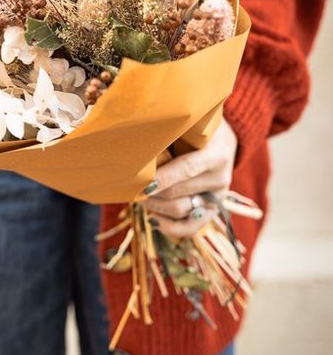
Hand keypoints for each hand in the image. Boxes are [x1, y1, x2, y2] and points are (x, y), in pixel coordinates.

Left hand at [145, 119, 237, 237]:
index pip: (186, 168)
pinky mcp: (212, 211)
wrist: (223, 142)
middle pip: (177, 193)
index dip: (162, 177)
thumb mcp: (190, 126)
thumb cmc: (197, 129)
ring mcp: (217, 197)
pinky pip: (189, 228)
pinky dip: (169, 227)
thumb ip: (171, 132)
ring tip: (140, 196)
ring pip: (179, 211)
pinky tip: (154, 217)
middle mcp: (220, 178)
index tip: (143, 182)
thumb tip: (139, 140)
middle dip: (150, 192)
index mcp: (216, 154)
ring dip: (154, 206)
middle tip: (131, 186)